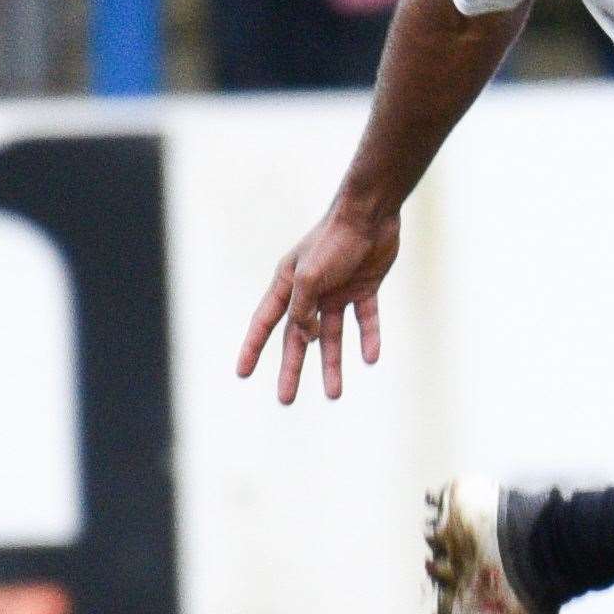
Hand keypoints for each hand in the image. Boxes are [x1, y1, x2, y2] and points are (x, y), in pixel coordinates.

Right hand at [238, 205, 399, 402]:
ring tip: (334, 394)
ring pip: (333, 335)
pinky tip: (371, 358)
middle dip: (292, 368)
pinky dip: (368, 338)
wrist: (371, 214)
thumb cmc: (334, 239)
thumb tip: (306, 339)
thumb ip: (303, 310)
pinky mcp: (365, 287)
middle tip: (285, 399)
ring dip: (333, 364)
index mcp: (289, 284)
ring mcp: (338, 290)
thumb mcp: (310, 277)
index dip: (253, 348)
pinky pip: (366, 319)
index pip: (265, 322)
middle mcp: (311, 290)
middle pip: (298, 337)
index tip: (242, 372)